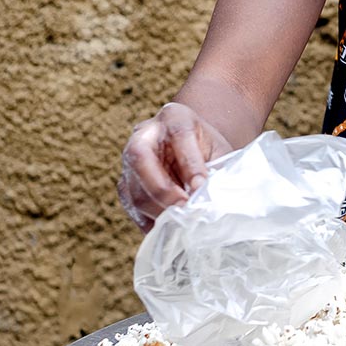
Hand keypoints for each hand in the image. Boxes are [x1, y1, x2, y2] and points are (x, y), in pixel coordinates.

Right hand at [118, 102, 230, 229]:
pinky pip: (129, 204)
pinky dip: (148, 220)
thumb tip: (212, 202)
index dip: (190, 164)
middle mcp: (146, 133)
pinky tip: (166, 229)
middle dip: (162, 189)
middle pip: (141, 158)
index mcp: (175, 116)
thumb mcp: (220, 153)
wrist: (193, 150)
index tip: (201, 188)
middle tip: (184, 209)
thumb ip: (217, 172)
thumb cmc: (210, 152)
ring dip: (156, 210)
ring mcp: (130, 157)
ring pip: (133, 187)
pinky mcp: (125, 181)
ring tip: (179, 223)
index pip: (179, 134)